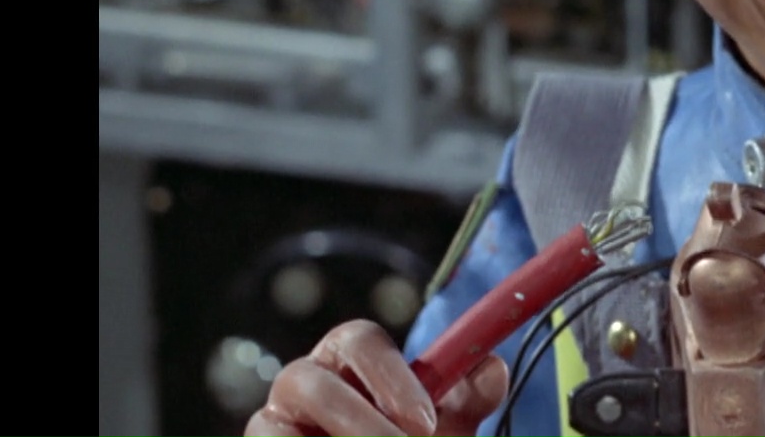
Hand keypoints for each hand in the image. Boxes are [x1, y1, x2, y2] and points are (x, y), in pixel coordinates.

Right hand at [245, 319, 509, 436]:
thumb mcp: (442, 424)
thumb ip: (468, 398)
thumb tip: (493, 369)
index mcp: (346, 355)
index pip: (359, 339)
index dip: (390, 376)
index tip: (424, 421)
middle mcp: (301, 380)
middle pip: (309, 383)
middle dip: (359, 422)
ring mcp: (271, 421)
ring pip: (273, 426)